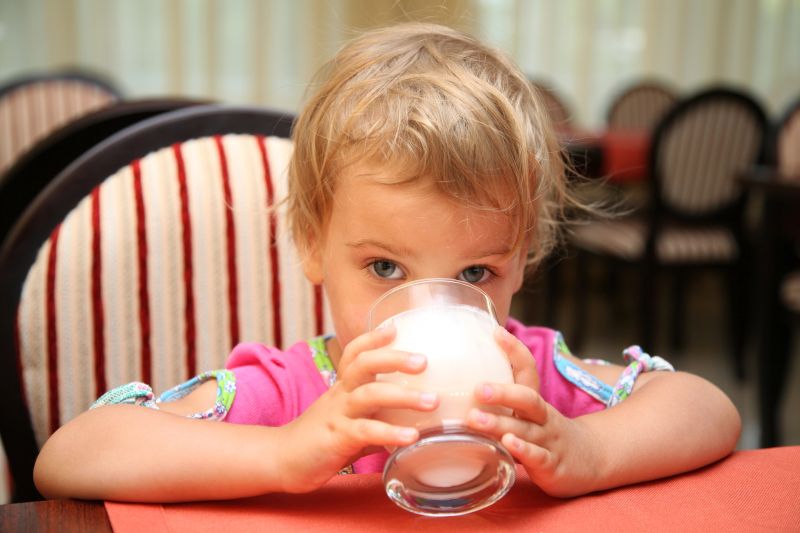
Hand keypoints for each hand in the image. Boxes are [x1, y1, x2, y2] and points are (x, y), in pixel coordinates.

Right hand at [279, 325, 438, 492]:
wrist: (281, 461)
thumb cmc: (320, 440)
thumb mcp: (349, 421)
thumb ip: (377, 418)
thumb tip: (413, 422)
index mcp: (342, 387)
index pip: (355, 353)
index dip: (373, 338)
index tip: (395, 327)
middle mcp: (340, 395)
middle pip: (364, 364)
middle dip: (395, 359)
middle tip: (424, 361)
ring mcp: (338, 415)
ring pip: (370, 395)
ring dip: (404, 396)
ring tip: (432, 401)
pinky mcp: (337, 439)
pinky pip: (366, 431)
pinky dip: (391, 433)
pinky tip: (412, 438)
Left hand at [464, 327, 602, 496]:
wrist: (588, 461)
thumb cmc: (545, 432)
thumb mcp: (527, 413)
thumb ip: (503, 397)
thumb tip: (466, 371)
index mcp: (535, 401)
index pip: (528, 370)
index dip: (515, 350)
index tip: (497, 332)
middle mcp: (543, 417)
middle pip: (527, 399)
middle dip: (502, 392)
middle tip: (477, 388)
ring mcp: (548, 440)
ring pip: (525, 429)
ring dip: (499, 423)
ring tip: (474, 418)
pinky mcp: (551, 466)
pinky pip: (537, 456)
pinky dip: (523, 449)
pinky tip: (507, 444)